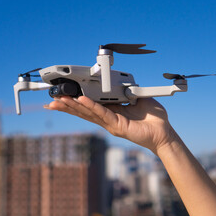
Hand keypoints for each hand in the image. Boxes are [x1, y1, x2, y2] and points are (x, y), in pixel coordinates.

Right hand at [46, 96, 176, 153]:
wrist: (164, 132)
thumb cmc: (153, 117)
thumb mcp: (137, 98)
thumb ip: (126, 91)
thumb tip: (118, 82)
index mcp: (112, 110)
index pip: (90, 105)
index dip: (77, 101)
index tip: (64, 95)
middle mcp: (109, 118)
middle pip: (84, 111)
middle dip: (67, 106)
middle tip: (51, 101)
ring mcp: (112, 123)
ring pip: (89, 113)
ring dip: (73, 106)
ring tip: (58, 102)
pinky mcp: (117, 126)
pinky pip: (102, 114)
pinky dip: (91, 107)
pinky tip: (80, 101)